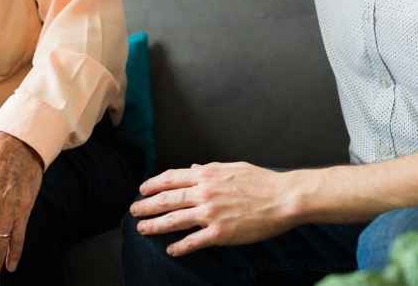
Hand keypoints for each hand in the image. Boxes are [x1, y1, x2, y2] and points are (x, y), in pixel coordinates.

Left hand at [130, 162, 308, 256]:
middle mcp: (204, 193)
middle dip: (146, 206)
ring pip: (174, 220)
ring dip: (155, 225)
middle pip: (166, 199)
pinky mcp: (220, 233)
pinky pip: (194, 241)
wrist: (283, 198)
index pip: (171, 178)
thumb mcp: (233, 167)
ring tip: (142, 229)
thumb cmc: (261, 181)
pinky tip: (171, 249)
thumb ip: (210, 168)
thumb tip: (193, 167)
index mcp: (206, 174)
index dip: (153, 184)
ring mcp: (210, 214)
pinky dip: (180, 246)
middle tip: (133, 211)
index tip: (142, 189)